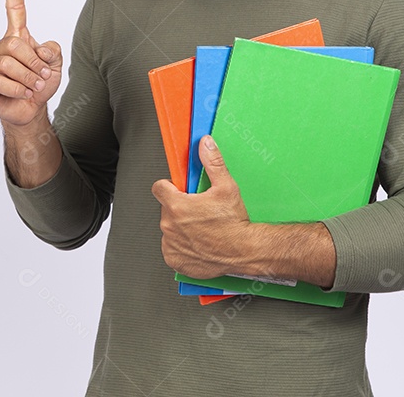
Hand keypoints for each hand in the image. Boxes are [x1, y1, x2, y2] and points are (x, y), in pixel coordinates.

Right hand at [0, 0, 62, 126]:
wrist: (30, 110)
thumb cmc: (40, 84)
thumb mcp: (55, 66)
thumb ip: (53, 52)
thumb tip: (42, 49)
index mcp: (18, 36)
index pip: (14, 9)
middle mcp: (1, 46)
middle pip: (15, 45)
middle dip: (34, 63)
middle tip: (42, 77)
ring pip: (8, 65)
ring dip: (28, 79)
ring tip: (34, 87)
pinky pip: (0, 82)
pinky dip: (18, 90)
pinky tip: (22, 94)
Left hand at [151, 135, 251, 278]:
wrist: (244, 252)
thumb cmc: (234, 224)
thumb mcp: (226, 187)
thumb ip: (212, 162)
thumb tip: (205, 144)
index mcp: (176, 205)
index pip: (159, 188)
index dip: (170, 187)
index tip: (179, 191)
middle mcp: (169, 226)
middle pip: (167, 209)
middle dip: (180, 208)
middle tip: (200, 211)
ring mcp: (171, 244)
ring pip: (170, 229)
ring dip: (181, 227)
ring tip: (202, 228)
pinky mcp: (174, 259)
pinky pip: (172, 248)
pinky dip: (183, 246)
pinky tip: (199, 243)